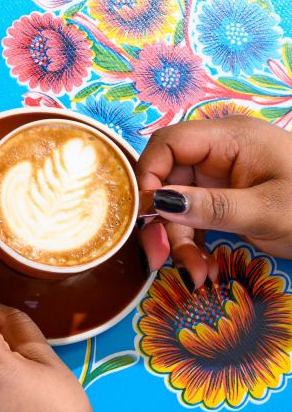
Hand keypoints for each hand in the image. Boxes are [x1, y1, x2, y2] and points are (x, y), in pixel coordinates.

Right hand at [138, 116, 291, 287]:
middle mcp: (221, 152)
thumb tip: (160, 204)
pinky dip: (193, 245)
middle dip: (161, 223)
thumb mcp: (266, 211)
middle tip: (159, 259)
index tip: (144, 217)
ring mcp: (222, 176)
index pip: (167, 145)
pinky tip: (204, 268)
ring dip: (178, 242)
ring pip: (177, 206)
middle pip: (167, 180)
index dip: (148, 177)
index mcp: (231, 138)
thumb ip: (211, 206)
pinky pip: (194, 219)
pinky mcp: (226, 199)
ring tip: (196, 273)